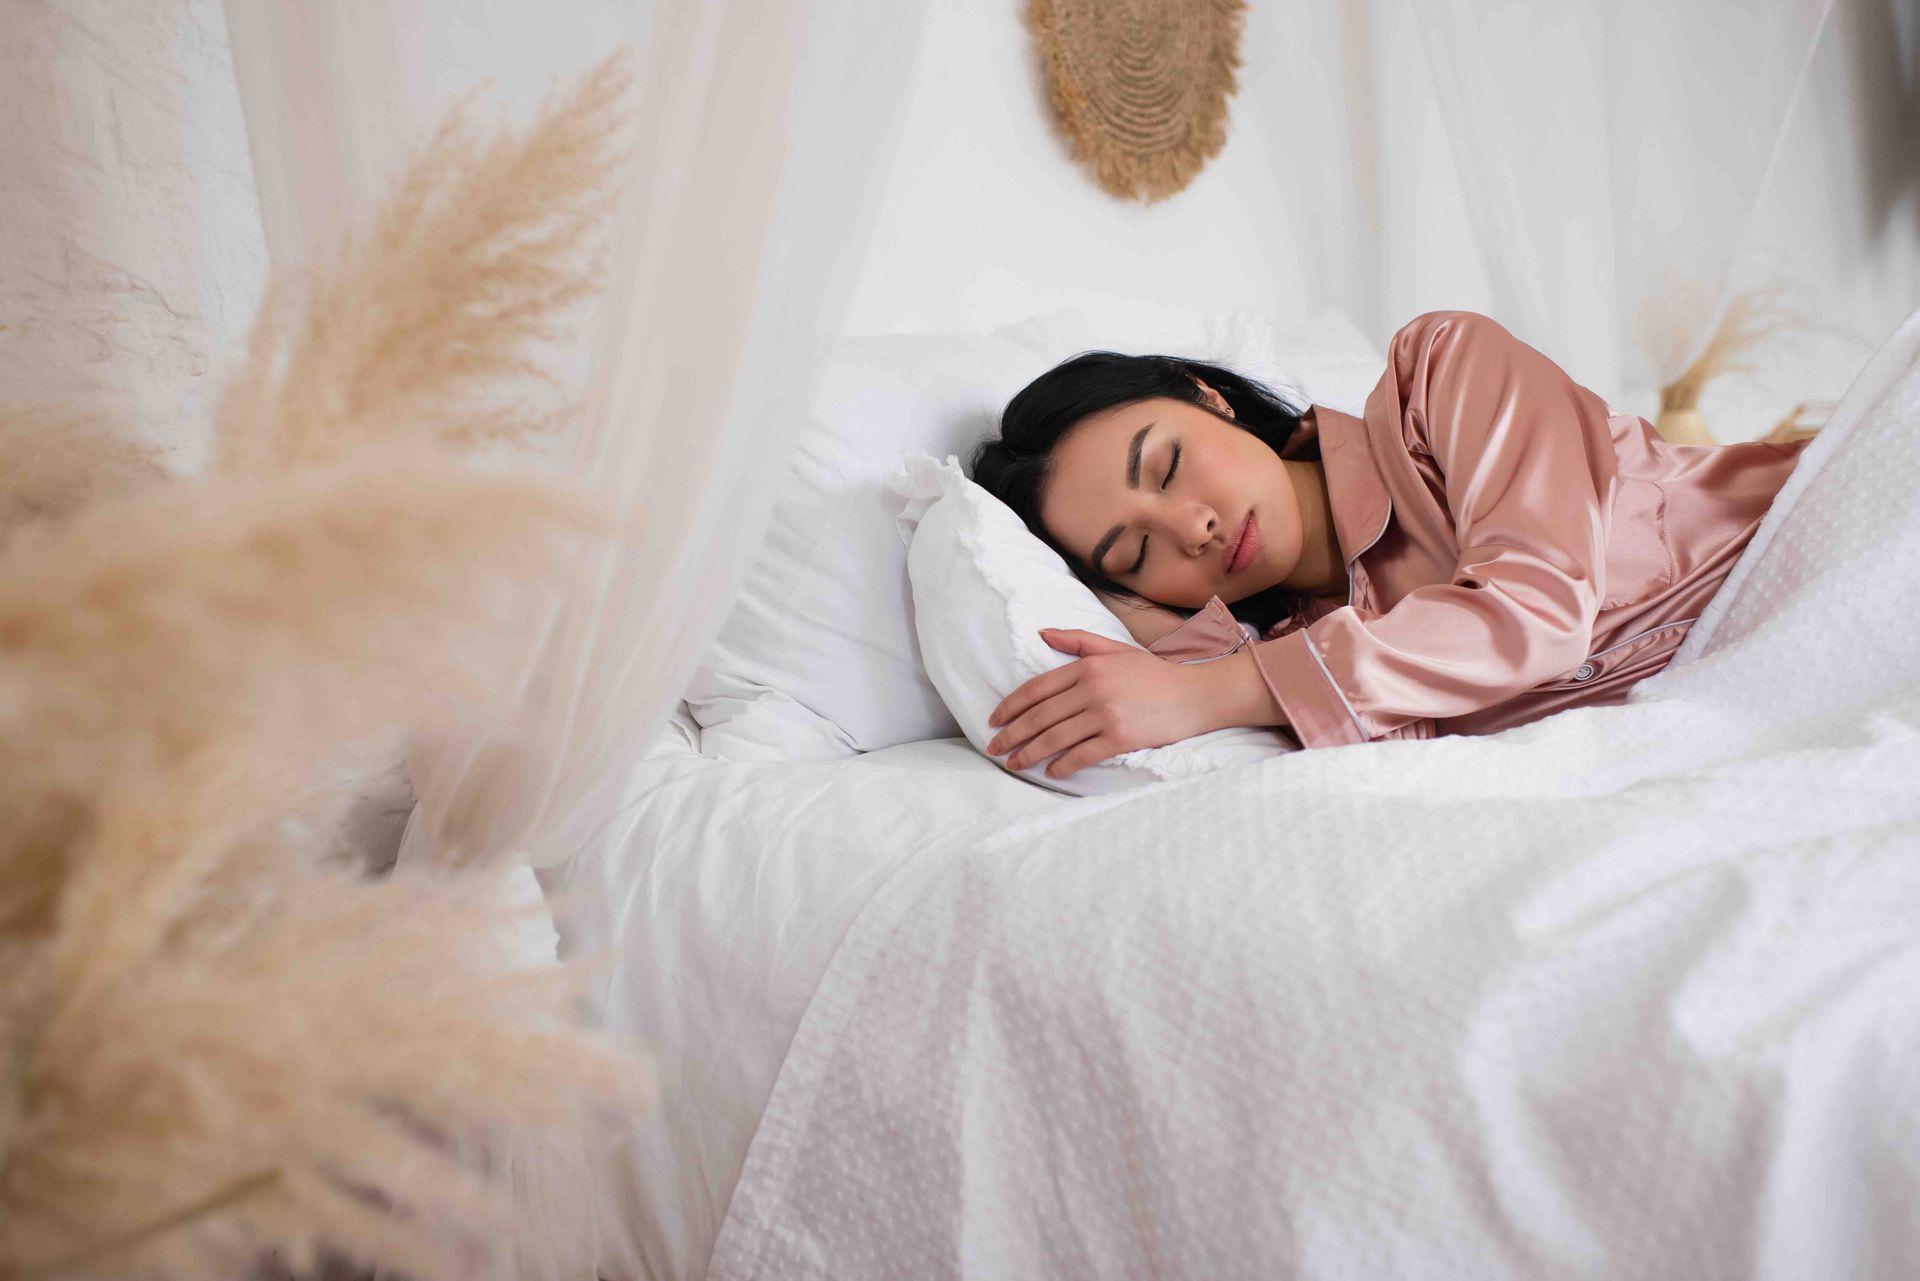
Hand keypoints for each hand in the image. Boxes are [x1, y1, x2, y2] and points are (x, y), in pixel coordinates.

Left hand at [983, 628, 1224, 778]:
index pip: (1037, 689)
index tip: (994, 721)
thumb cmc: (1155, 674)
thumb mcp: (1116, 650)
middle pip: (1040, 716)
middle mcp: (1093, 689)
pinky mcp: (1120, 738)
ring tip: (1014, 763)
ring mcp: (1106, 714)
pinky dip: (1063, 765)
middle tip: (994, 748)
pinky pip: (1082, 755)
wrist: (1196, 694)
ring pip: (1055, 737)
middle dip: (1012, 734)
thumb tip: (1042, 633)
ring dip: (1029, 753)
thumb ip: (1078, 642)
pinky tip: (1051, 772)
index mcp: (1088, 667)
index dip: (1010, 707)